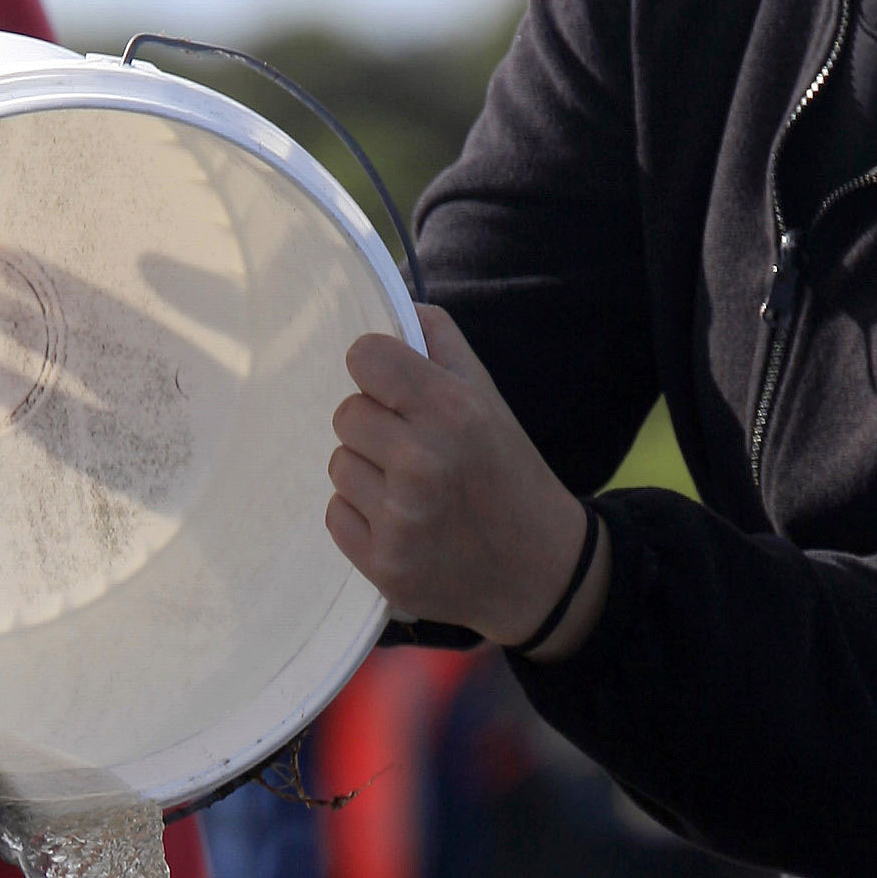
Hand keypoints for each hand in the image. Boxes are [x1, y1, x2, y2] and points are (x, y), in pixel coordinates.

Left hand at [326, 304, 599, 655]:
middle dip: (373, 425)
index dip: (374, 368)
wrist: (540, 571)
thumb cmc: (508, 472)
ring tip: (410, 489)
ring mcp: (400, 519)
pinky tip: (400, 521)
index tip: (389, 385)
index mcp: (451, 411)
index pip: (365, 358)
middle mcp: (422, 463)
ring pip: (338, 464)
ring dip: (366, 472)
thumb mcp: (488, 397)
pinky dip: (360, 516)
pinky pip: (335, 514)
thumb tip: (390, 306)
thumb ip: (439, 342)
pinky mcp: (383, 564)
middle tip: (411, 447)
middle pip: (345, 414)